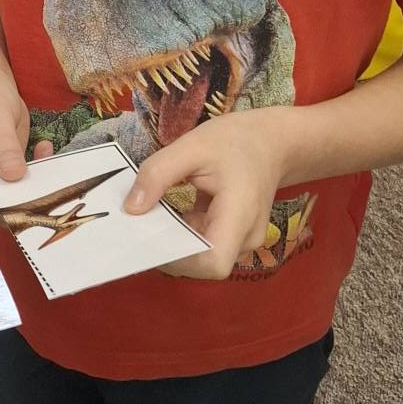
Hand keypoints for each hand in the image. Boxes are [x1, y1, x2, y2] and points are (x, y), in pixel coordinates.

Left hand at [123, 110, 291, 279]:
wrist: (271, 141)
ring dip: (173, 241)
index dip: (179, 259)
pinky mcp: (233, 237)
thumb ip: (158, 174)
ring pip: (201, 256)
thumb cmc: (236, 140)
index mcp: (241, 214)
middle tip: (137, 226)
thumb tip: (131, 209)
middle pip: (203, 263)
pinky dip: (181, 233)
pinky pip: (203, 245)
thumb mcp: (192, 146)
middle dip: (167, 248)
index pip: (213, 262)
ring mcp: (241, 241)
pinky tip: (166, 214)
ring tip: (149, 217)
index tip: (150, 235)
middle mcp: (246, 237)